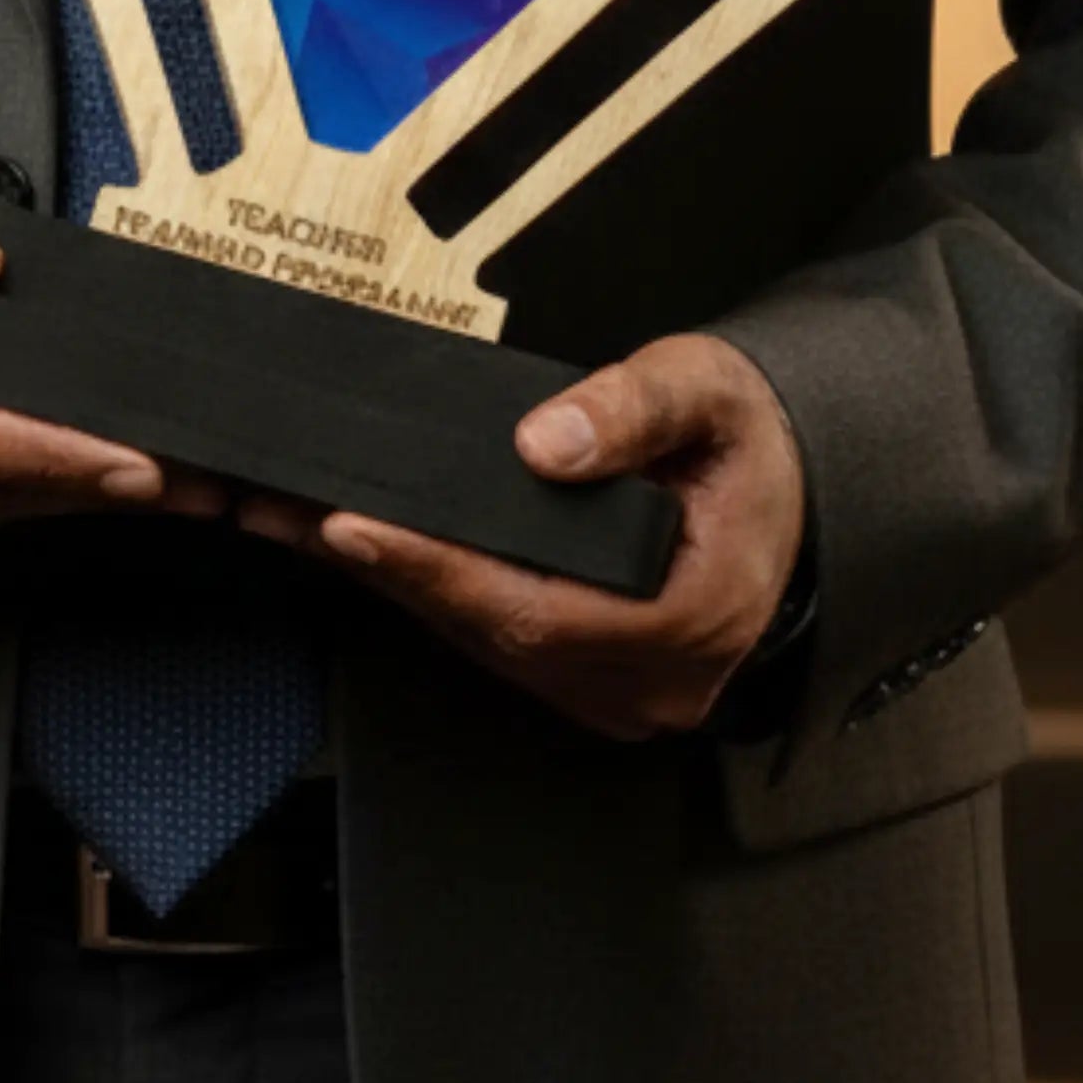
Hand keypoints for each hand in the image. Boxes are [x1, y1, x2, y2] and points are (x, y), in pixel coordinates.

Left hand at [238, 331, 805, 738]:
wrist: (794, 491)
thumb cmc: (752, 446)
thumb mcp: (711, 391)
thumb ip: (634, 409)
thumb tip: (543, 442)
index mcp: (690, 619)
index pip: (535, 610)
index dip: (436, 571)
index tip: (352, 527)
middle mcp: (650, 680)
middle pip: (492, 632)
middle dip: (387, 572)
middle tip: (287, 511)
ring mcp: (619, 690)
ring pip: (484, 641)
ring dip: (393, 583)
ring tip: (297, 519)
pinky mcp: (590, 677)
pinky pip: (497, 637)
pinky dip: (431, 590)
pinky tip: (370, 546)